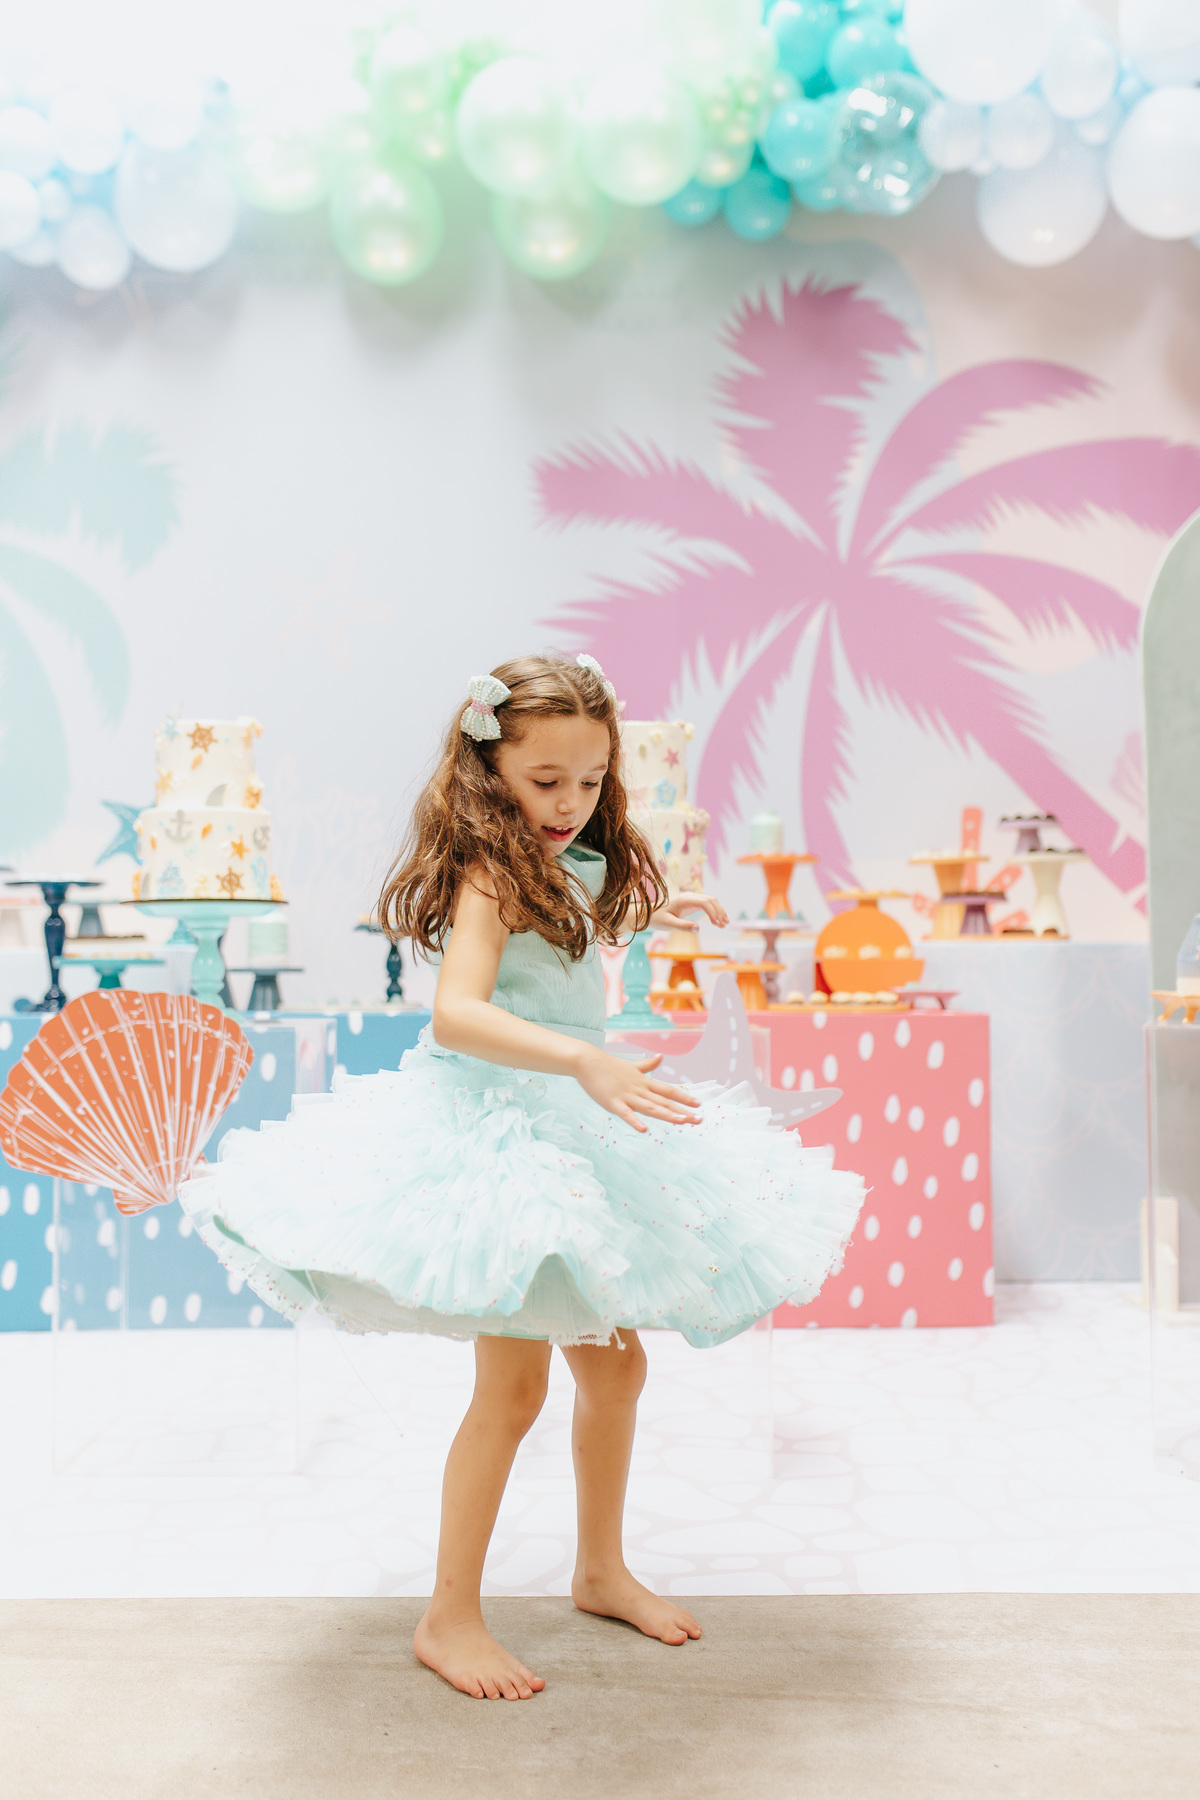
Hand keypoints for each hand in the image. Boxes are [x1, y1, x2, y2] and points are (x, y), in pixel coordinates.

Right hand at [575, 1049, 699, 1133]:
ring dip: (667, 1115)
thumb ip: (647, 1065)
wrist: (587, 1061)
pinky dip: (635, 1121)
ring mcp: (627, 1096)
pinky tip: (644, 1130)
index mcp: (643, 1082)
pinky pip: (626, 1114)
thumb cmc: (608, 1065)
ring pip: (650, 1107)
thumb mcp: (631, 1065)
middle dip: (682, 1110)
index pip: (668, 1090)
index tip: (699, 1104)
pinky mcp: (613, 1103)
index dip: (684, 1097)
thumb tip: (661, 1057)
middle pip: (664, 1101)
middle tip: (699, 1119)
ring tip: (682, 1121)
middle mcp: (639, 1089)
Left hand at [650, 892, 728, 930]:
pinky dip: (714, 912)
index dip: (714, 912)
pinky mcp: (691, 903)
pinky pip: (706, 905)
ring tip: (724, 924)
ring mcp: (691, 899)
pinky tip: (717, 921)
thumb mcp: (668, 924)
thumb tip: (697, 928)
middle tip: (723, 925)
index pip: (705, 902)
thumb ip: (682, 926)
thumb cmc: (657, 918)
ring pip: (710, 901)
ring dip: (718, 911)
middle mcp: (689, 897)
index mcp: (684, 900)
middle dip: (719, 911)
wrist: (649, 913)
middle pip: (711, 899)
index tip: (717, 924)